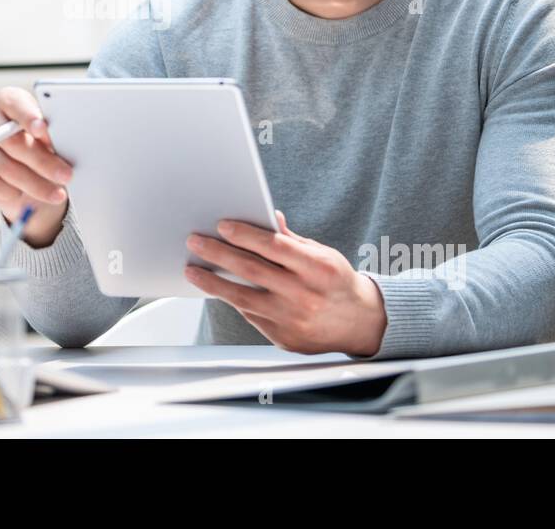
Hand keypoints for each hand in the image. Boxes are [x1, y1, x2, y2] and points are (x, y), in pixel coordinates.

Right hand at [0, 87, 72, 247]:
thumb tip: (56, 140)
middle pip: (12, 140)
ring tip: (56, 194)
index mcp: (7, 102)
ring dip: (35, 184)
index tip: (42, 128)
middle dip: (43, 161)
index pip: (12, 101)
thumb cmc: (40, 152)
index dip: (28, 115)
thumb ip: (49, 138)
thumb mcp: (50, 142)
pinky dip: (12, 192)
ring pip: (6, 167)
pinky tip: (24, 195)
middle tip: (66, 174)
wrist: (24, 181)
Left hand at [184, 210, 387, 356]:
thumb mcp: (322, 254)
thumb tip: (268, 217)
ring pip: (242, 297)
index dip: (245, 234)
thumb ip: (291, 240)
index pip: (274, 246)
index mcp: (318, 268)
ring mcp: (292, 320)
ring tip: (193, 269)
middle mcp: (304, 295)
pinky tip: (218, 288)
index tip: (221, 225)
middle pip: (251, 270)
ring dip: (213, 281)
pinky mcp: (283, 338)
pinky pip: (250, 315)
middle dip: (218, 253)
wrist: (360, 323)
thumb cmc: (336, 282)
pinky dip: (233, 300)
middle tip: (195, 241)